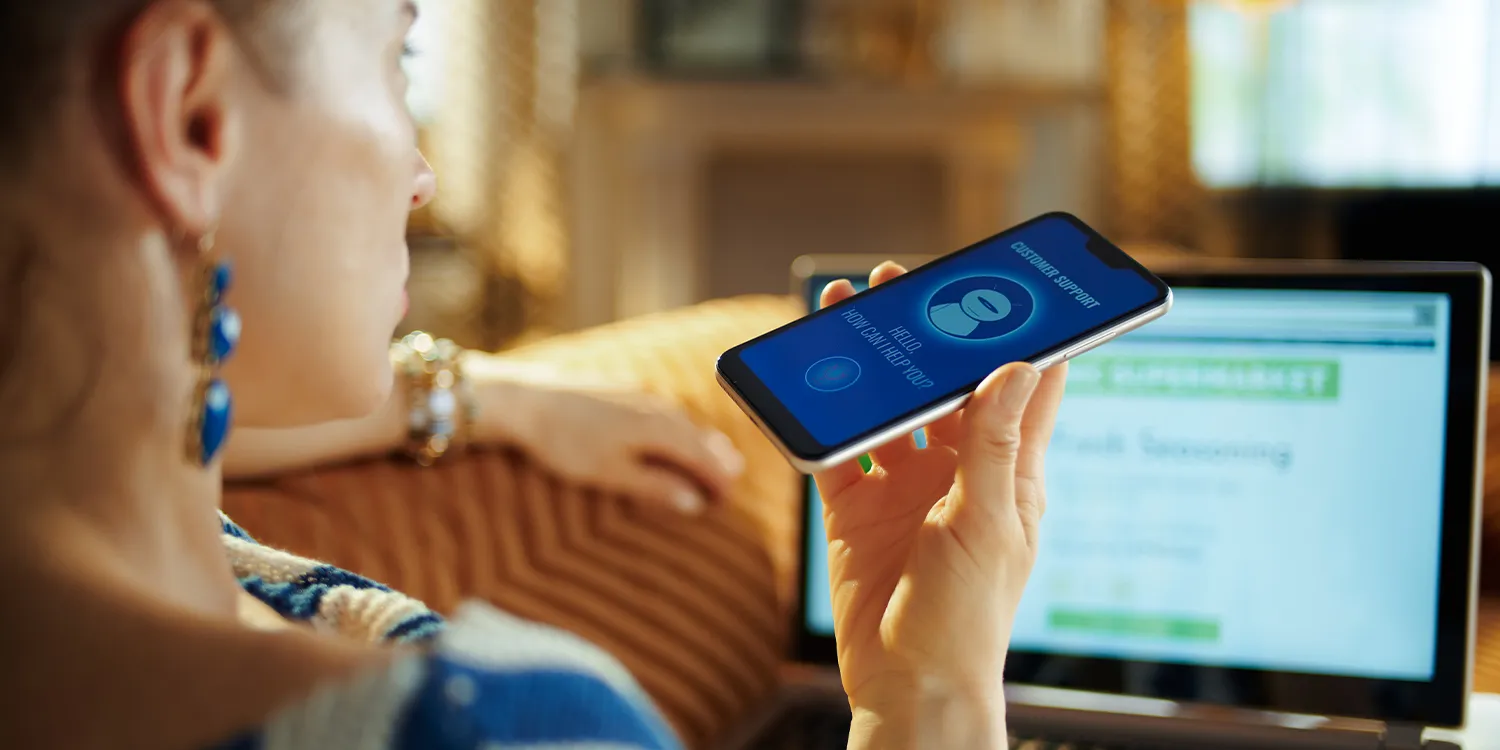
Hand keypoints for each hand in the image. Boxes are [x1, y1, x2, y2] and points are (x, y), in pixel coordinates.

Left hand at [462, 355, 743, 513]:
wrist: (525, 400)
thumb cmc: (566, 441)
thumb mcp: (612, 473)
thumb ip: (655, 486)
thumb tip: (693, 501)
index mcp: (660, 429)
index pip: (702, 458)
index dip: (717, 481)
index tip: (724, 501)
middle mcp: (656, 408)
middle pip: (697, 436)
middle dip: (716, 460)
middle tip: (730, 480)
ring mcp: (638, 394)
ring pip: (681, 420)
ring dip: (699, 440)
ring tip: (712, 452)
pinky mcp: (620, 388)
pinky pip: (662, 409)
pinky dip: (676, 425)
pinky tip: (670, 427)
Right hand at [814, 263, 1066, 744]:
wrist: (910, 683)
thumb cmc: (968, 615)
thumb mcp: (987, 520)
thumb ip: (992, 443)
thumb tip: (1018, 366)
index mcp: (1007, 474)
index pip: (1024, 391)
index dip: (1019, 339)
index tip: (1011, 289)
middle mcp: (957, 475)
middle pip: (943, 389)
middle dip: (924, 338)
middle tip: (901, 286)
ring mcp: (905, 492)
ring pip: (886, 411)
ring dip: (869, 368)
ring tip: (847, 313)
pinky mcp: (856, 512)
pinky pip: (837, 453)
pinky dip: (822, 420)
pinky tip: (808, 381)